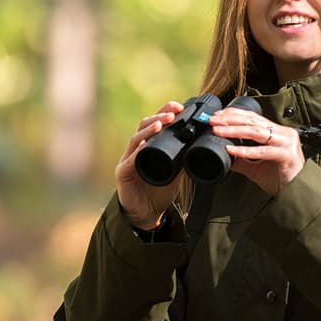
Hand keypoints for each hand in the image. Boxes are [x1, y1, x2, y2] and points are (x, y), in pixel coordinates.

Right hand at [115, 101, 184, 229]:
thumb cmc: (159, 192)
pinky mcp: (122, 173)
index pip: (155, 123)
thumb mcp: (175, 172)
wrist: (146, 214)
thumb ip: (182, 159)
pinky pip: (130, 160)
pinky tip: (145, 145)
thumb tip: (197, 145)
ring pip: (136, 139)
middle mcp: (136, 149)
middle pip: (144, 126)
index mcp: (148, 146)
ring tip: (161, 123)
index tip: (179, 106)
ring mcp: (127, 160)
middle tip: (172, 113)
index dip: (165, 111)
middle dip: (158, 116)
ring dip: (149, 130)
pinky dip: (138, 152)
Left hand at [209, 106, 304, 195]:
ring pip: (256, 131)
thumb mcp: (256, 168)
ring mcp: (286, 142)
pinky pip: (263, 150)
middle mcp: (283, 133)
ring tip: (218, 131)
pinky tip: (232, 149)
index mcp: (277, 132)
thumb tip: (226, 157)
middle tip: (213, 121)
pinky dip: (245, 150)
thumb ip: (242, 160)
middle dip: (230, 119)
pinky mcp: (287, 154)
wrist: (297, 193)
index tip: (217, 116)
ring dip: (234, 130)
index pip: (253, 117)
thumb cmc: (281, 179)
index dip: (234, 114)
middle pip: (252, 121)